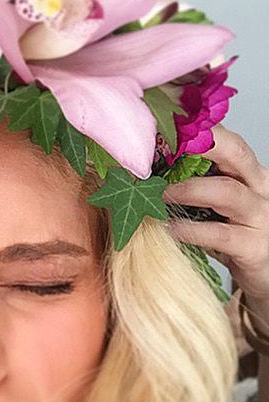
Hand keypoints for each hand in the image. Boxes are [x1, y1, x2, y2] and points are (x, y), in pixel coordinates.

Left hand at [164, 126, 268, 304]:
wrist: (265, 274)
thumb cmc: (233, 237)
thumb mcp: (215, 207)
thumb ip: (193, 187)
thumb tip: (145, 173)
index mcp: (249, 173)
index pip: (227, 139)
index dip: (197, 130)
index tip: (162, 127)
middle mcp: (260, 188)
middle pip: (235, 152)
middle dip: (198, 145)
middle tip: (160, 149)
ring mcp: (261, 216)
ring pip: (226, 192)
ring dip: (186, 190)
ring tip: (157, 194)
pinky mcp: (255, 246)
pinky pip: (221, 234)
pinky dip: (191, 230)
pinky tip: (169, 229)